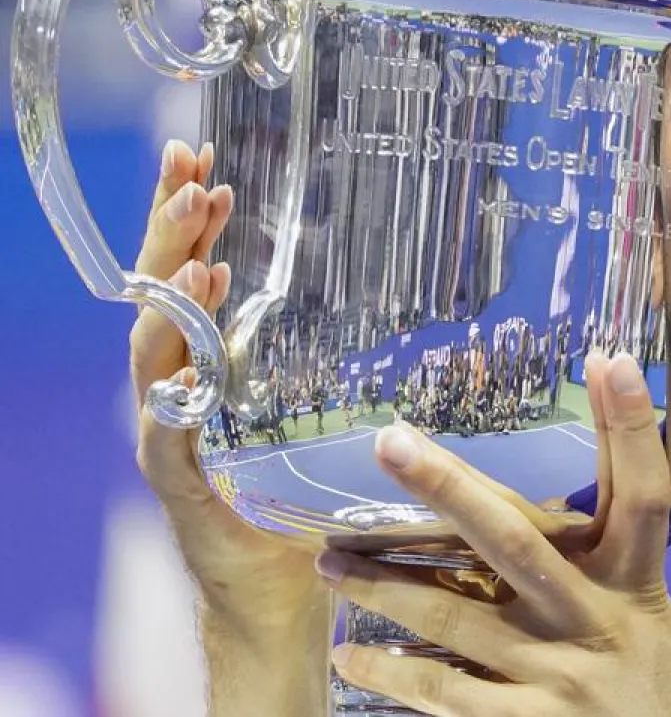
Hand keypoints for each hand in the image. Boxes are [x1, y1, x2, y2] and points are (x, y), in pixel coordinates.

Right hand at [131, 141, 326, 631]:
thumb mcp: (333, 412)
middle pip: (163, 295)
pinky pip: (166, 433)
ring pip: (155, 352)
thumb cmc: (316, 499)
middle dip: (171, 231)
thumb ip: (351, 357)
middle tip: (190, 171)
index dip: (191, 219)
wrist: (285, 595)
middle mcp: (181, 389)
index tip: (204, 160)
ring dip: (172, 296)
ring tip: (199, 247)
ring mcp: (172, 435)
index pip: (192, 274)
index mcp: (214, 364)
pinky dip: (171, 394)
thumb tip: (432, 292)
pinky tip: (182, 355)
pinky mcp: (182, 486)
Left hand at [319, 352, 670, 716]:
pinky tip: (352, 655)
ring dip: (384, 584)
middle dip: (451, 487)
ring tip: (330, 560)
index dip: (628, 426)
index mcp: (637, 580)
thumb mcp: (647, 601)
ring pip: (456, 618)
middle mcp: (597, 619)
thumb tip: (596, 444)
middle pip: (518, 542)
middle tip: (390, 442)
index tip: (606, 359)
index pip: (642, 491)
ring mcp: (559, 678)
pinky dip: (394, 672)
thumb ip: (610, 538)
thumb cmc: (651, 674)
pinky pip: (446, 695)